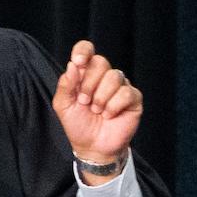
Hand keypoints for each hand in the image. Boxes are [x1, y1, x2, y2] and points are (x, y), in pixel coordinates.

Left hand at [54, 39, 141, 170]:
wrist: (93, 148)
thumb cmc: (78, 125)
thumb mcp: (63, 105)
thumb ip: (65, 85)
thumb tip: (73, 65)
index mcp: (86, 73)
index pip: (87, 49)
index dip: (83, 50)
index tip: (78, 62)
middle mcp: (104, 77)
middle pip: (101, 62)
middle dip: (89, 84)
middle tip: (85, 102)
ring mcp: (120, 86)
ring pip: (114, 76)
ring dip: (101, 98)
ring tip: (97, 111)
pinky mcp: (133, 98)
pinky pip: (126, 92)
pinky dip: (114, 106)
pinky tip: (110, 115)